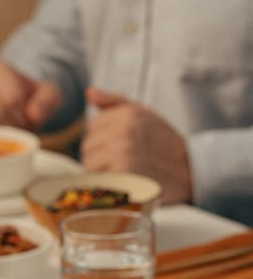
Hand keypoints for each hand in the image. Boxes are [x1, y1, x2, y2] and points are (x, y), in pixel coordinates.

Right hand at [0, 58, 61, 128]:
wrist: (15, 104)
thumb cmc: (31, 101)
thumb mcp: (49, 97)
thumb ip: (47, 103)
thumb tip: (34, 115)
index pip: (10, 101)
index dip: (21, 118)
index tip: (26, 121)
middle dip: (6, 128)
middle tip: (14, 128)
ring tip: (2, 129)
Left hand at [82, 87, 192, 204]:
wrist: (190, 171)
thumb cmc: (164, 143)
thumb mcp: (144, 114)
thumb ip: (115, 103)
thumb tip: (90, 93)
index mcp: (127, 114)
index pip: (93, 127)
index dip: (103, 139)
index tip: (122, 146)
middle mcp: (123, 130)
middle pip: (88, 148)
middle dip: (100, 157)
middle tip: (123, 163)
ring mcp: (122, 153)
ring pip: (90, 166)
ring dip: (102, 173)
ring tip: (123, 173)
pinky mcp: (123, 175)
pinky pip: (99, 181)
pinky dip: (107, 186)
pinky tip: (122, 184)